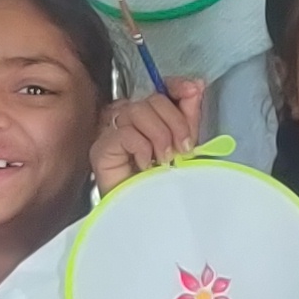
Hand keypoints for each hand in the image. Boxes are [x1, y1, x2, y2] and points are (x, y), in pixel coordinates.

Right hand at [90, 77, 207, 190]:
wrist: (150, 214)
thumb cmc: (164, 182)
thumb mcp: (185, 143)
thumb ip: (189, 114)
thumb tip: (196, 84)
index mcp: (148, 115)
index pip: (160, 87)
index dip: (177, 87)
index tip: (192, 93)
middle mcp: (128, 118)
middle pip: (153, 98)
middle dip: (175, 123)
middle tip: (182, 150)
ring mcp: (111, 131)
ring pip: (138, 110)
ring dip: (159, 136)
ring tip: (164, 161)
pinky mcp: (101, 148)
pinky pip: (125, 133)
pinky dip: (142, 148)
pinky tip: (145, 165)